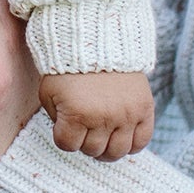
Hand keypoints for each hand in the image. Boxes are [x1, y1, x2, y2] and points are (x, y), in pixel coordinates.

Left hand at [38, 71, 154, 161]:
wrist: (100, 40)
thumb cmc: (70, 67)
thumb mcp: (49, 92)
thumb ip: (56, 118)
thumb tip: (70, 138)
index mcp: (76, 114)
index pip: (67, 145)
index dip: (64, 137)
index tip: (66, 125)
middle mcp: (103, 117)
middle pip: (92, 150)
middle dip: (85, 141)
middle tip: (85, 128)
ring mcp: (126, 115)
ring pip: (117, 152)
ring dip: (107, 148)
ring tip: (103, 135)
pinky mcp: (144, 109)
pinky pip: (142, 141)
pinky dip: (132, 144)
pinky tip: (122, 135)